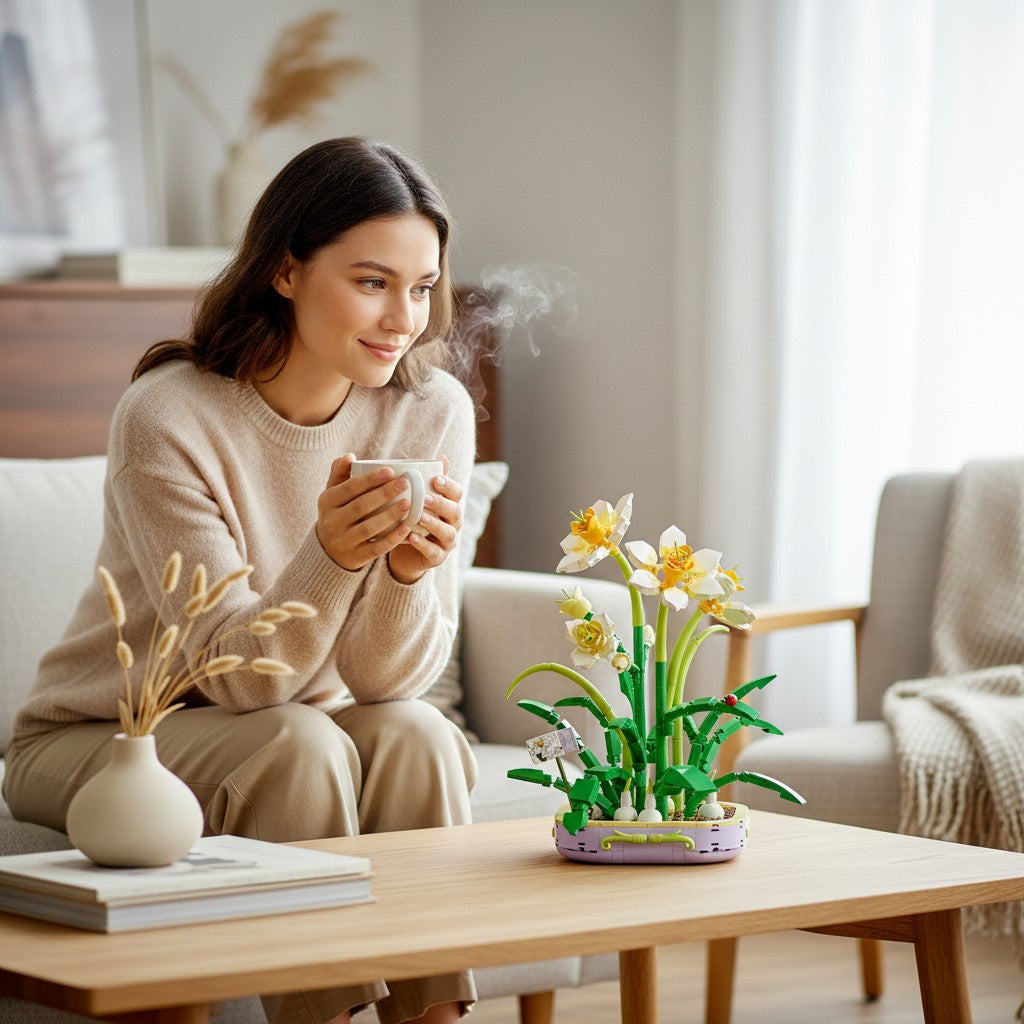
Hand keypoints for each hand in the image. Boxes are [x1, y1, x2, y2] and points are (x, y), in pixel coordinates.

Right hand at [316, 454, 415, 570]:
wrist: (329, 549)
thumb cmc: (338, 512)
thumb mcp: (333, 492)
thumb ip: (340, 472)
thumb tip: (350, 456)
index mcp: (327, 502)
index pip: (349, 488)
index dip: (370, 479)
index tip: (390, 471)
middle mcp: (332, 522)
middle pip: (360, 507)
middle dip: (384, 494)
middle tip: (405, 483)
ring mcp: (343, 541)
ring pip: (368, 528)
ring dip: (389, 515)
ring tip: (408, 503)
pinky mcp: (356, 557)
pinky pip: (376, 548)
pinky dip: (392, 539)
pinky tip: (406, 528)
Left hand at [387, 457, 462, 584]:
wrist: (407, 552)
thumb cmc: (415, 519)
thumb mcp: (421, 499)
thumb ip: (430, 480)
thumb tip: (442, 457)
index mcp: (450, 506)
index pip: (457, 493)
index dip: (449, 486)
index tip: (435, 478)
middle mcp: (453, 524)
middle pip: (455, 512)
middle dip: (441, 504)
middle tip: (425, 497)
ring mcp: (447, 542)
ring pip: (448, 533)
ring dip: (434, 524)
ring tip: (420, 517)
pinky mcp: (437, 558)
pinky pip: (434, 553)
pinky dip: (423, 545)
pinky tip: (412, 537)